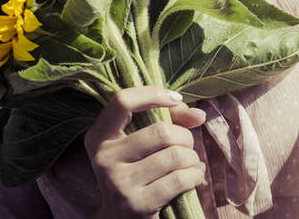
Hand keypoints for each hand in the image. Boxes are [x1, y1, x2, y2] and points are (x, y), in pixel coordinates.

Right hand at [85, 86, 205, 217]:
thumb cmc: (135, 171)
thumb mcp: (139, 143)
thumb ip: (167, 120)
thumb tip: (199, 115)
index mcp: (99, 136)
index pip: (123, 101)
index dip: (153, 94)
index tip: (175, 99)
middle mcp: (104, 158)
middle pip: (160, 131)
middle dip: (185, 136)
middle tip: (187, 145)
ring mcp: (119, 183)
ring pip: (174, 155)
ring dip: (192, 158)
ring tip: (190, 162)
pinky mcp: (137, 205)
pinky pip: (179, 179)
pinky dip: (194, 175)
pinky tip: (193, 176)